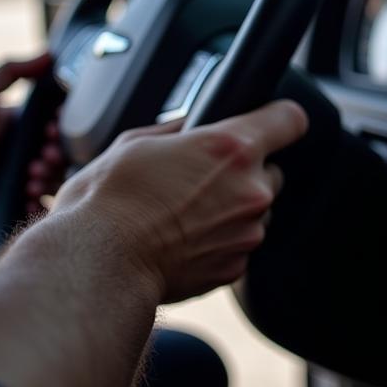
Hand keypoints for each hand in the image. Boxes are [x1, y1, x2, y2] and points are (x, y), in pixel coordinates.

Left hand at [0, 54, 51, 240]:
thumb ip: (10, 72)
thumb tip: (48, 53)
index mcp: (15, 130)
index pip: (54, 127)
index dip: (61, 129)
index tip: (53, 131)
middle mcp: (18, 157)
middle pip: (58, 156)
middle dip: (57, 157)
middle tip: (43, 159)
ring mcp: (15, 185)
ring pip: (53, 183)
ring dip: (49, 180)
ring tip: (30, 179)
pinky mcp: (11, 210)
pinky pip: (40, 210)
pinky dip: (41, 206)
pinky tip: (27, 199)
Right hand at [50, 100, 308, 303]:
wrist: (97, 266)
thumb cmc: (108, 202)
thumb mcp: (136, 142)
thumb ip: (178, 130)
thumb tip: (191, 126)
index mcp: (232, 148)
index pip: (290, 120)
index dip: (279, 119)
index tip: (270, 123)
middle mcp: (251, 190)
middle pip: (271, 171)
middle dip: (245, 173)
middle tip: (201, 179)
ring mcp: (248, 231)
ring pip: (255, 211)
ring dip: (232, 210)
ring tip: (184, 214)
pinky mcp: (236, 266)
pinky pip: (238, 244)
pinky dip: (219, 241)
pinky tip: (182, 239)